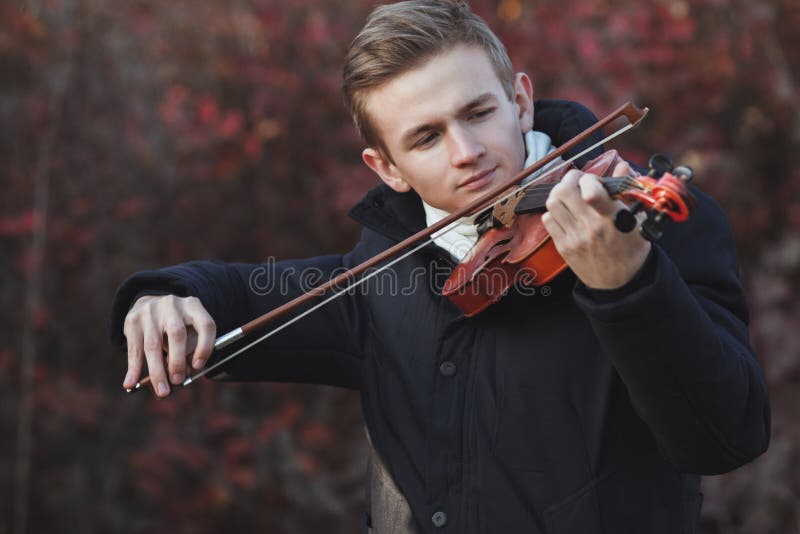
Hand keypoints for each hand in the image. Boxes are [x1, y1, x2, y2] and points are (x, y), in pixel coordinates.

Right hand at [122, 295, 215, 397]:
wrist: (150, 304)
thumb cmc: (177, 325)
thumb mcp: (189, 331)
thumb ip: (190, 351)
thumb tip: (183, 377)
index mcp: (193, 306)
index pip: (206, 325)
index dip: (204, 347)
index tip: (198, 366)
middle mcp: (173, 306)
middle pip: (177, 334)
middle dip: (177, 361)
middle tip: (178, 381)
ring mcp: (151, 311)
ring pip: (153, 344)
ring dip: (157, 371)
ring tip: (162, 391)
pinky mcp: (133, 320)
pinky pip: (134, 348)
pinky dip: (133, 368)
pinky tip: (131, 383)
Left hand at [541, 161, 650, 288]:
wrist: (619, 283)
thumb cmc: (631, 249)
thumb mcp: (639, 220)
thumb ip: (627, 191)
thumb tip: (620, 166)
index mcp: (613, 219)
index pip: (591, 192)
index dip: (588, 179)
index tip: (594, 181)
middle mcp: (590, 227)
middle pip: (564, 191)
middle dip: (570, 179)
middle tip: (577, 182)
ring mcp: (574, 238)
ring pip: (552, 202)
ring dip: (559, 193)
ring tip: (569, 195)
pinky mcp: (563, 246)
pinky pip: (547, 219)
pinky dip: (554, 211)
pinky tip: (565, 213)